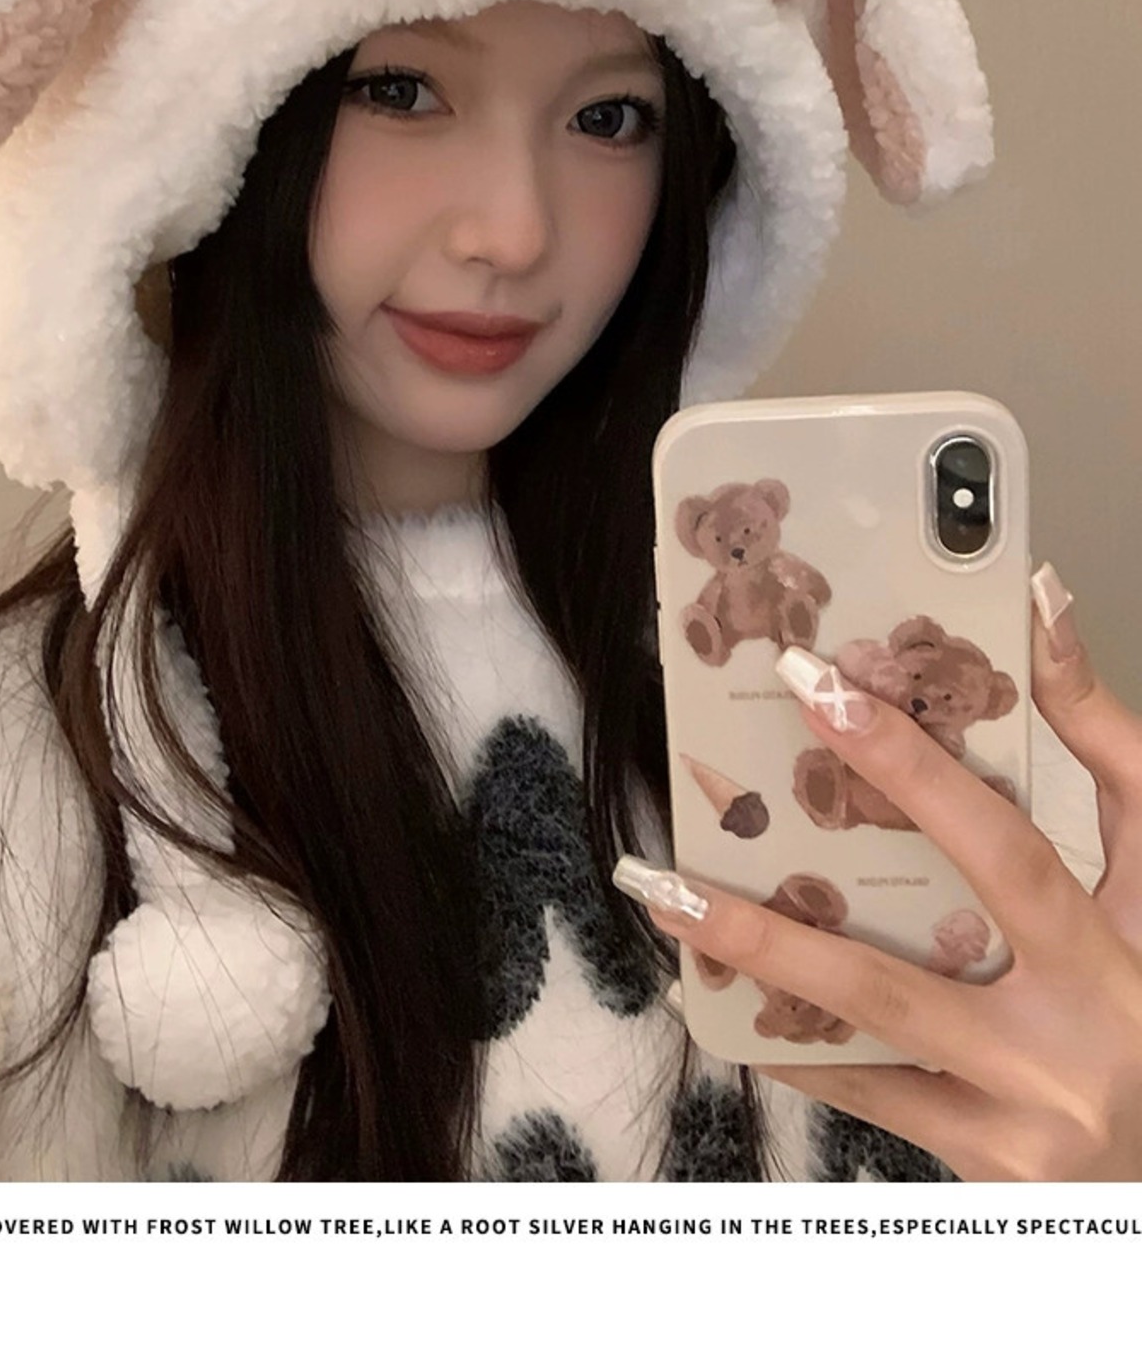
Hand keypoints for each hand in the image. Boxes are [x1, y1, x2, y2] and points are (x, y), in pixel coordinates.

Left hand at [614, 564, 1141, 1180]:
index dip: (912, 770)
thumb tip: (1043, 600)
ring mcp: (1017, 1125)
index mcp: (1113, 964)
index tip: (820, 690)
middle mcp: (1062, 1054)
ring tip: (672, 914)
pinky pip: (871, 1098)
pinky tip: (730, 999)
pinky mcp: (985, 1168)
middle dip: (772, 928)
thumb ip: (1105, 742)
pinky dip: (800, 1045)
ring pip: (860, 1047)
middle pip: (892, 983)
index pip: (1004, 855)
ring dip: (758, 981)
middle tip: (671, 873)